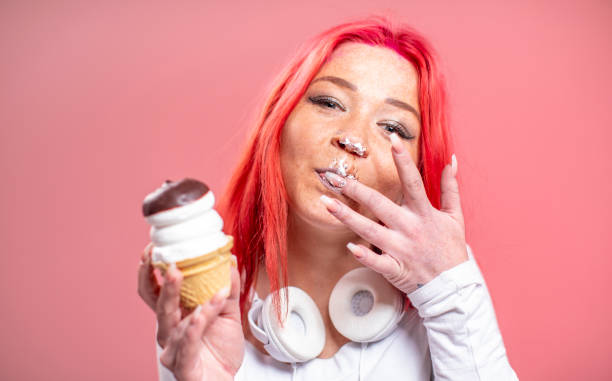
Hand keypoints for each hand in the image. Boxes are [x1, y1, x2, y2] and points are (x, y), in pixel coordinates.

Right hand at [137, 245, 244, 379]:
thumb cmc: (221, 350)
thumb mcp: (228, 314)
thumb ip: (228, 289)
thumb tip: (230, 261)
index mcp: (175, 315)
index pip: (154, 290)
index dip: (150, 270)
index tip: (154, 248)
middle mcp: (168, 331)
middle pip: (158, 303)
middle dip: (162, 282)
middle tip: (171, 262)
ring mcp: (172, 349)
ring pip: (173, 322)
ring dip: (185, 300)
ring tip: (197, 281)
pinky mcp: (183, 366)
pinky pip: (188, 342)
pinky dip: (198, 323)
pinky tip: (205, 310)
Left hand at [320, 133, 467, 293]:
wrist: (453, 286)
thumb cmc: (450, 249)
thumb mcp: (456, 216)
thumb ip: (451, 187)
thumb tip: (451, 160)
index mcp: (424, 213)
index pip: (412, 181)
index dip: (403, 160)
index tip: (393, 139)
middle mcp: (410, 228)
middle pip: (380, 204)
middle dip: (356, 190)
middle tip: (335, 178)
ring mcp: (401, 248)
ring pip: (370, 230)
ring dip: (346, 217)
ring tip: (326, 204)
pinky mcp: (395, 268)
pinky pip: (376, 262)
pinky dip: (363, 255)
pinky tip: (349, 246)